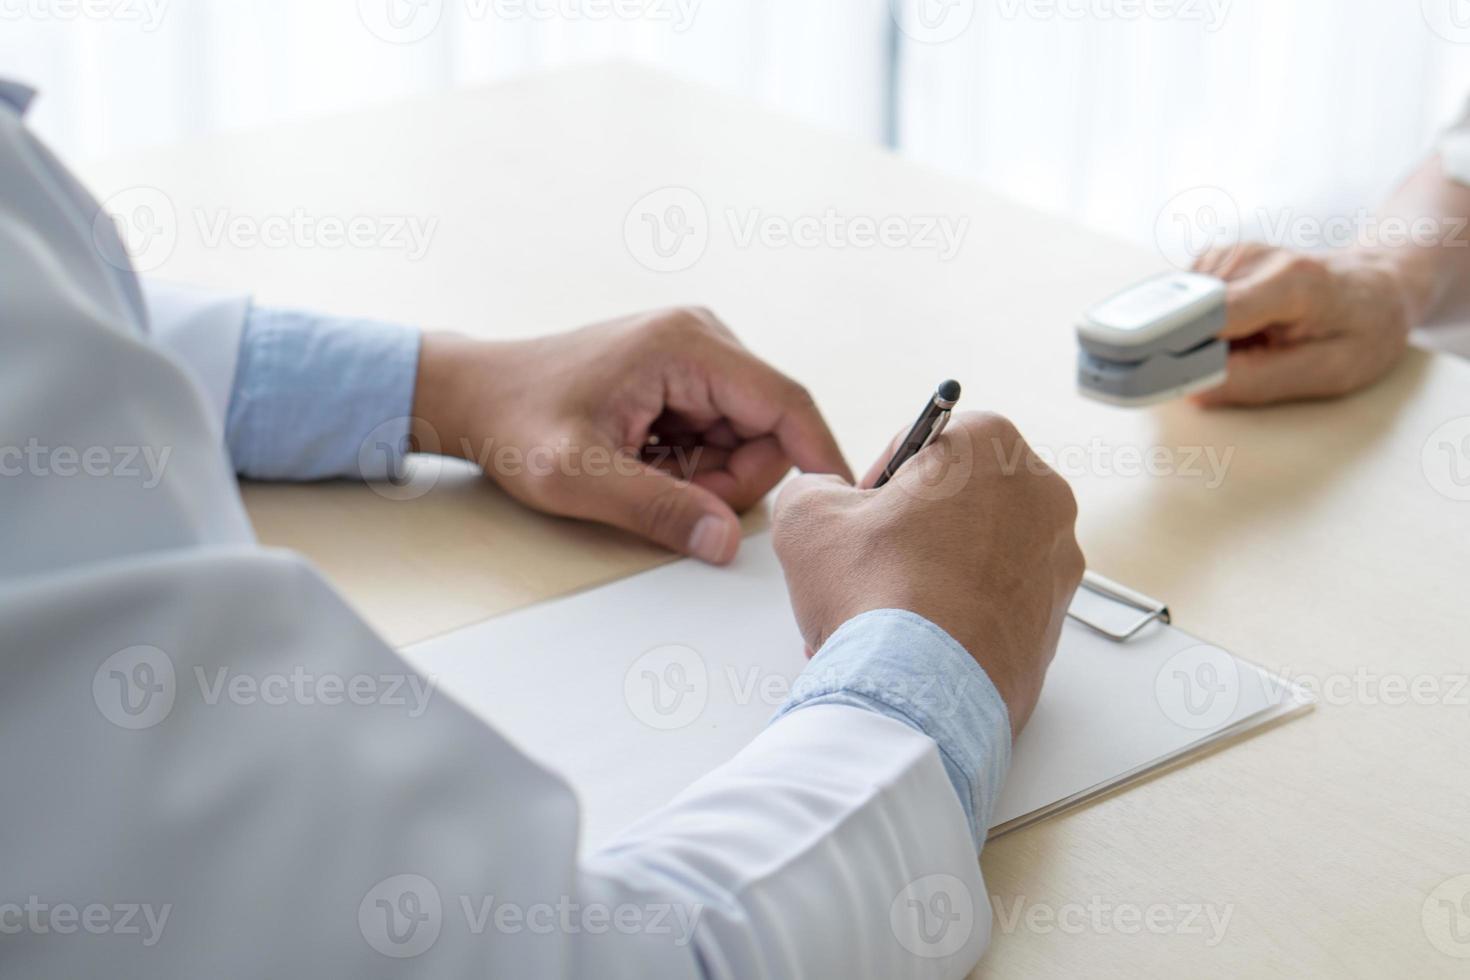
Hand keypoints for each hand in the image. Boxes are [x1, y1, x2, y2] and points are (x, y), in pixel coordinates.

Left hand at [411, 307, 851, 563]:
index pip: (786, 403)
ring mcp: (694, 353)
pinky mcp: (683, 374)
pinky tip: (642, 461)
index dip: (819, 457)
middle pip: (768, 428)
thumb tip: (724, 542)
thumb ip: (656, 509)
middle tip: (669, 498)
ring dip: (706, 474)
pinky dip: (691, 462)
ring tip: (641, 474)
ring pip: (745, 436)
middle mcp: (702, 337)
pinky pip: (718, 433)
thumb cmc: (514, 423)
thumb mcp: (578, 477)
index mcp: (688, 345)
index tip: (837, 504)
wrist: (472, 394)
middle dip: (731, 479)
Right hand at [772, 413, 1084, 735]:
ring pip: (978, 555)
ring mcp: (1057, 563)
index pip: (927, 441)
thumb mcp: (808, 515)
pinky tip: (917, 642)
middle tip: (870, 565)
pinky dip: (961, 615)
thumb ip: (815, 485)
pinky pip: (997, 604)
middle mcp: (1042, 497)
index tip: (863, 512)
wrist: (919, 693)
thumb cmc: (877, 595)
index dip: (881, 480)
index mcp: (993, 447)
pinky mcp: (1055, 621)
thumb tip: (824, 498)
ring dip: (932, 574)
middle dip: (912, 531)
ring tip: (885, 613)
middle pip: (959, 499)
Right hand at [1191, 243, 1414, 405]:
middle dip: (1191, 350)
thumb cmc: (1362, 330)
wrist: (1377, 288)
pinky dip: (1202, 326)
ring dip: (1199, 339)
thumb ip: (1261, 381)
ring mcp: (1230, 254)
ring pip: (1179, 309)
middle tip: (1240, 366)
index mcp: (1290, 282)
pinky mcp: (1215, 260)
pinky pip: (1185, 303)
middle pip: (1185, 312)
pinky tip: (1240, 329)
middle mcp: (1253, 257)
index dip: (1180, 348)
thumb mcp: (1329, 371)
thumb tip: (1194, 388)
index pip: (1210, 314)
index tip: (1163, 376)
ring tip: (1251, 344)